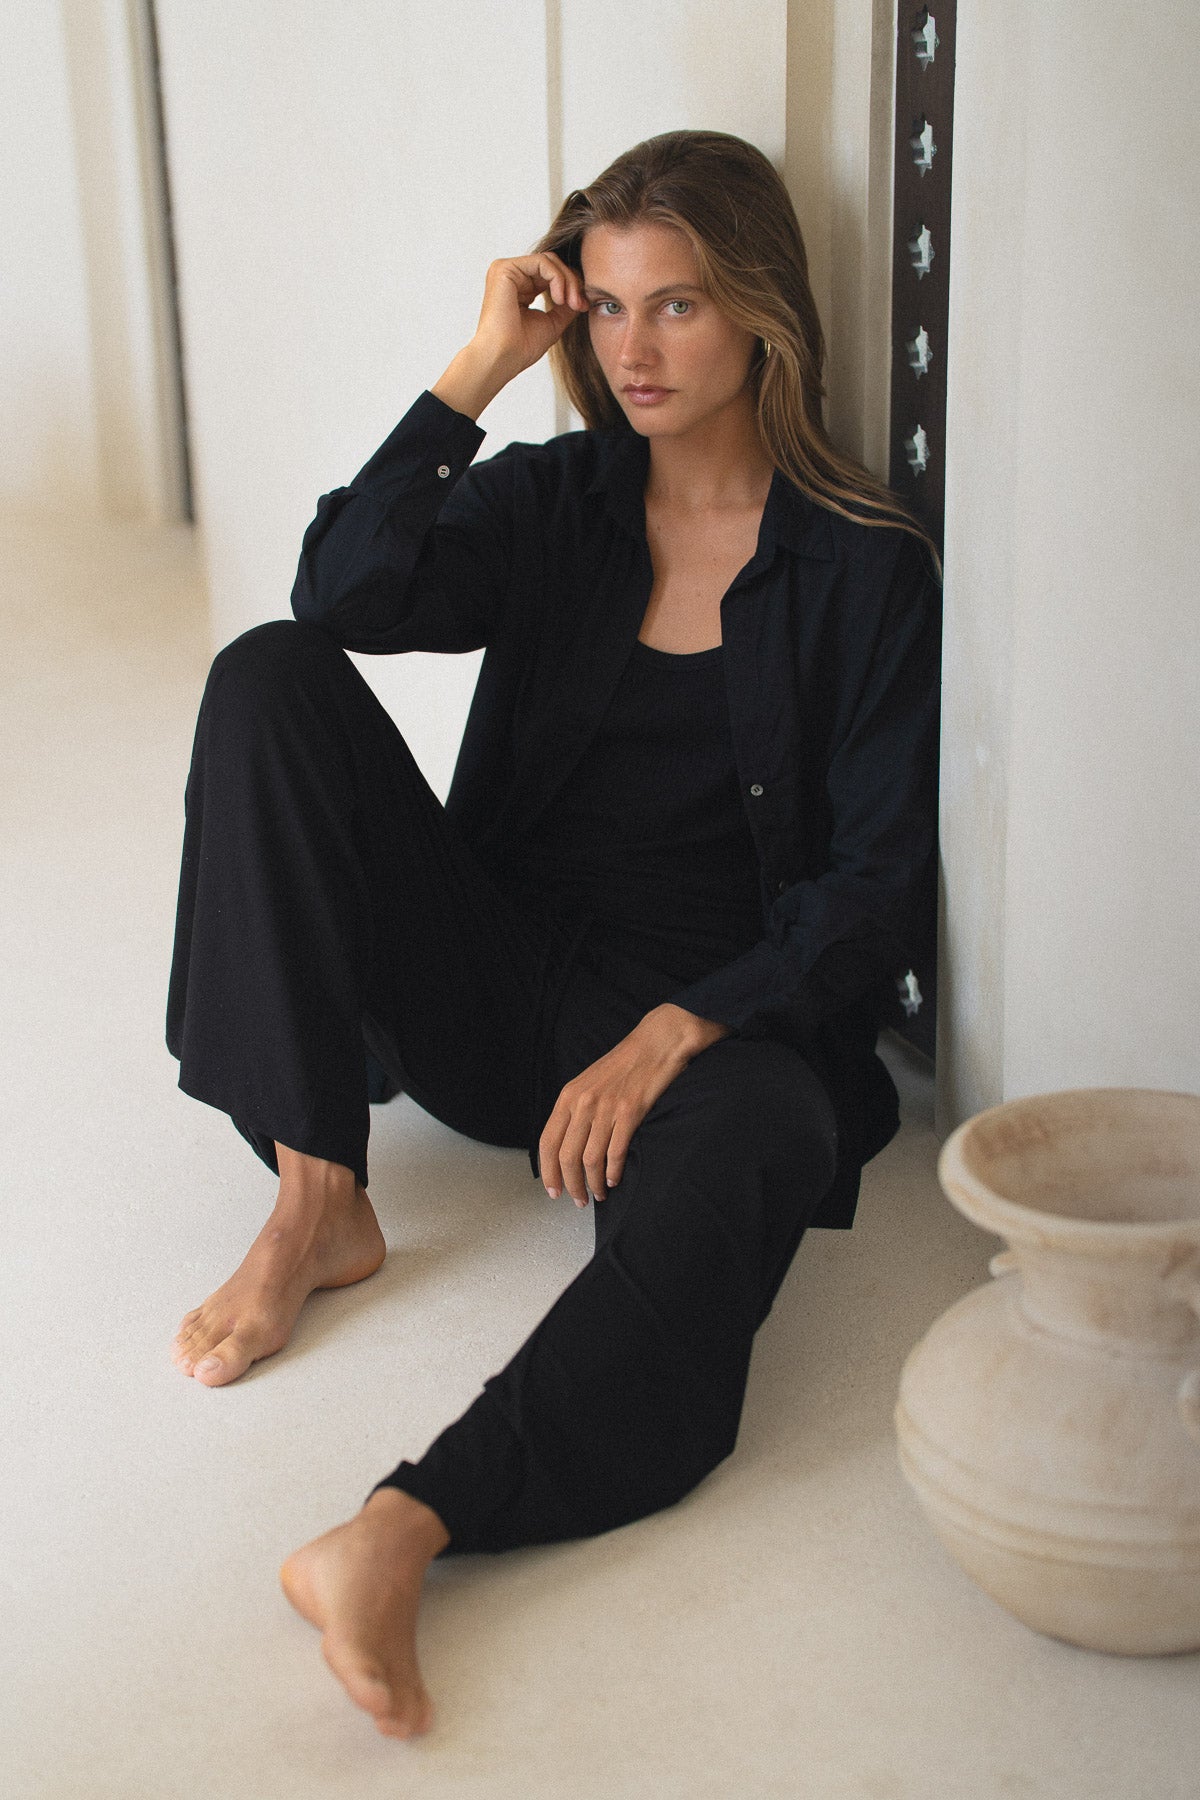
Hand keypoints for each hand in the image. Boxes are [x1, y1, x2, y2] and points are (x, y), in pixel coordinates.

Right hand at [432, 253, 587, 419]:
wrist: (503, 358)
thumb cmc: (521, 348)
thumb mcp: (553, 323)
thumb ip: (566, 305)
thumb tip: (582, 293)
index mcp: (520, 288)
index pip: (551, 275)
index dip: (571, 286)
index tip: (583, 306)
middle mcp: (511, 277)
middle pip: (552, 265)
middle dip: (572, 283)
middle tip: (580, 305)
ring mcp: (506, 270)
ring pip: (549, 261)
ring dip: (567, 281)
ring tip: (571, 303)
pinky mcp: (505, 268)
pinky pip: (542, 262)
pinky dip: (557, 278)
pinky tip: (559, 299)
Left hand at [538, 1004, 729, 1206]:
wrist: (656, 1042)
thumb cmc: (624, 1064)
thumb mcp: (589, 1083)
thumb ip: (576, 1111)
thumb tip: (568, 1146)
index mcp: (569, 1096)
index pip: (548, 1142)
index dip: (548, 1172)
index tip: (553, 1190)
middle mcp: (583, 1103)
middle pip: (567, 1156)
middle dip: (571, 1185)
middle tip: (579, 1200)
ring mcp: (607, 1108)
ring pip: (590, 1159)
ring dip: (593, 1184)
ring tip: (598, 1194)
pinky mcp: (631, 1112)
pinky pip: (615, 1152)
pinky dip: (613, 1172)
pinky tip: (614, 1179)